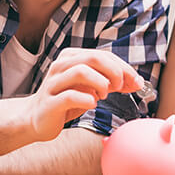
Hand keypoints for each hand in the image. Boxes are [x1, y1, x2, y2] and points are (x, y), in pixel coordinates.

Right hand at [28, 48, 142, 141]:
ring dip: (100, 84)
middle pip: (93, 58)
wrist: (36, 119)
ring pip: (81, 72)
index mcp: (71, 57)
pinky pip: (70, 96)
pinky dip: (87, 100)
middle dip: (114, 72)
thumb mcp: (92, 88)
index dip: (123, 67)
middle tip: (121, 87)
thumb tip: (138, 82)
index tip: (136, 81)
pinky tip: (91, 104)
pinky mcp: (49, 102)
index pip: (103, 55)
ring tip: (104, 95)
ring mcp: (53, 83)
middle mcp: (61, 65)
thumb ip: (112, 82)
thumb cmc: (67, 101)